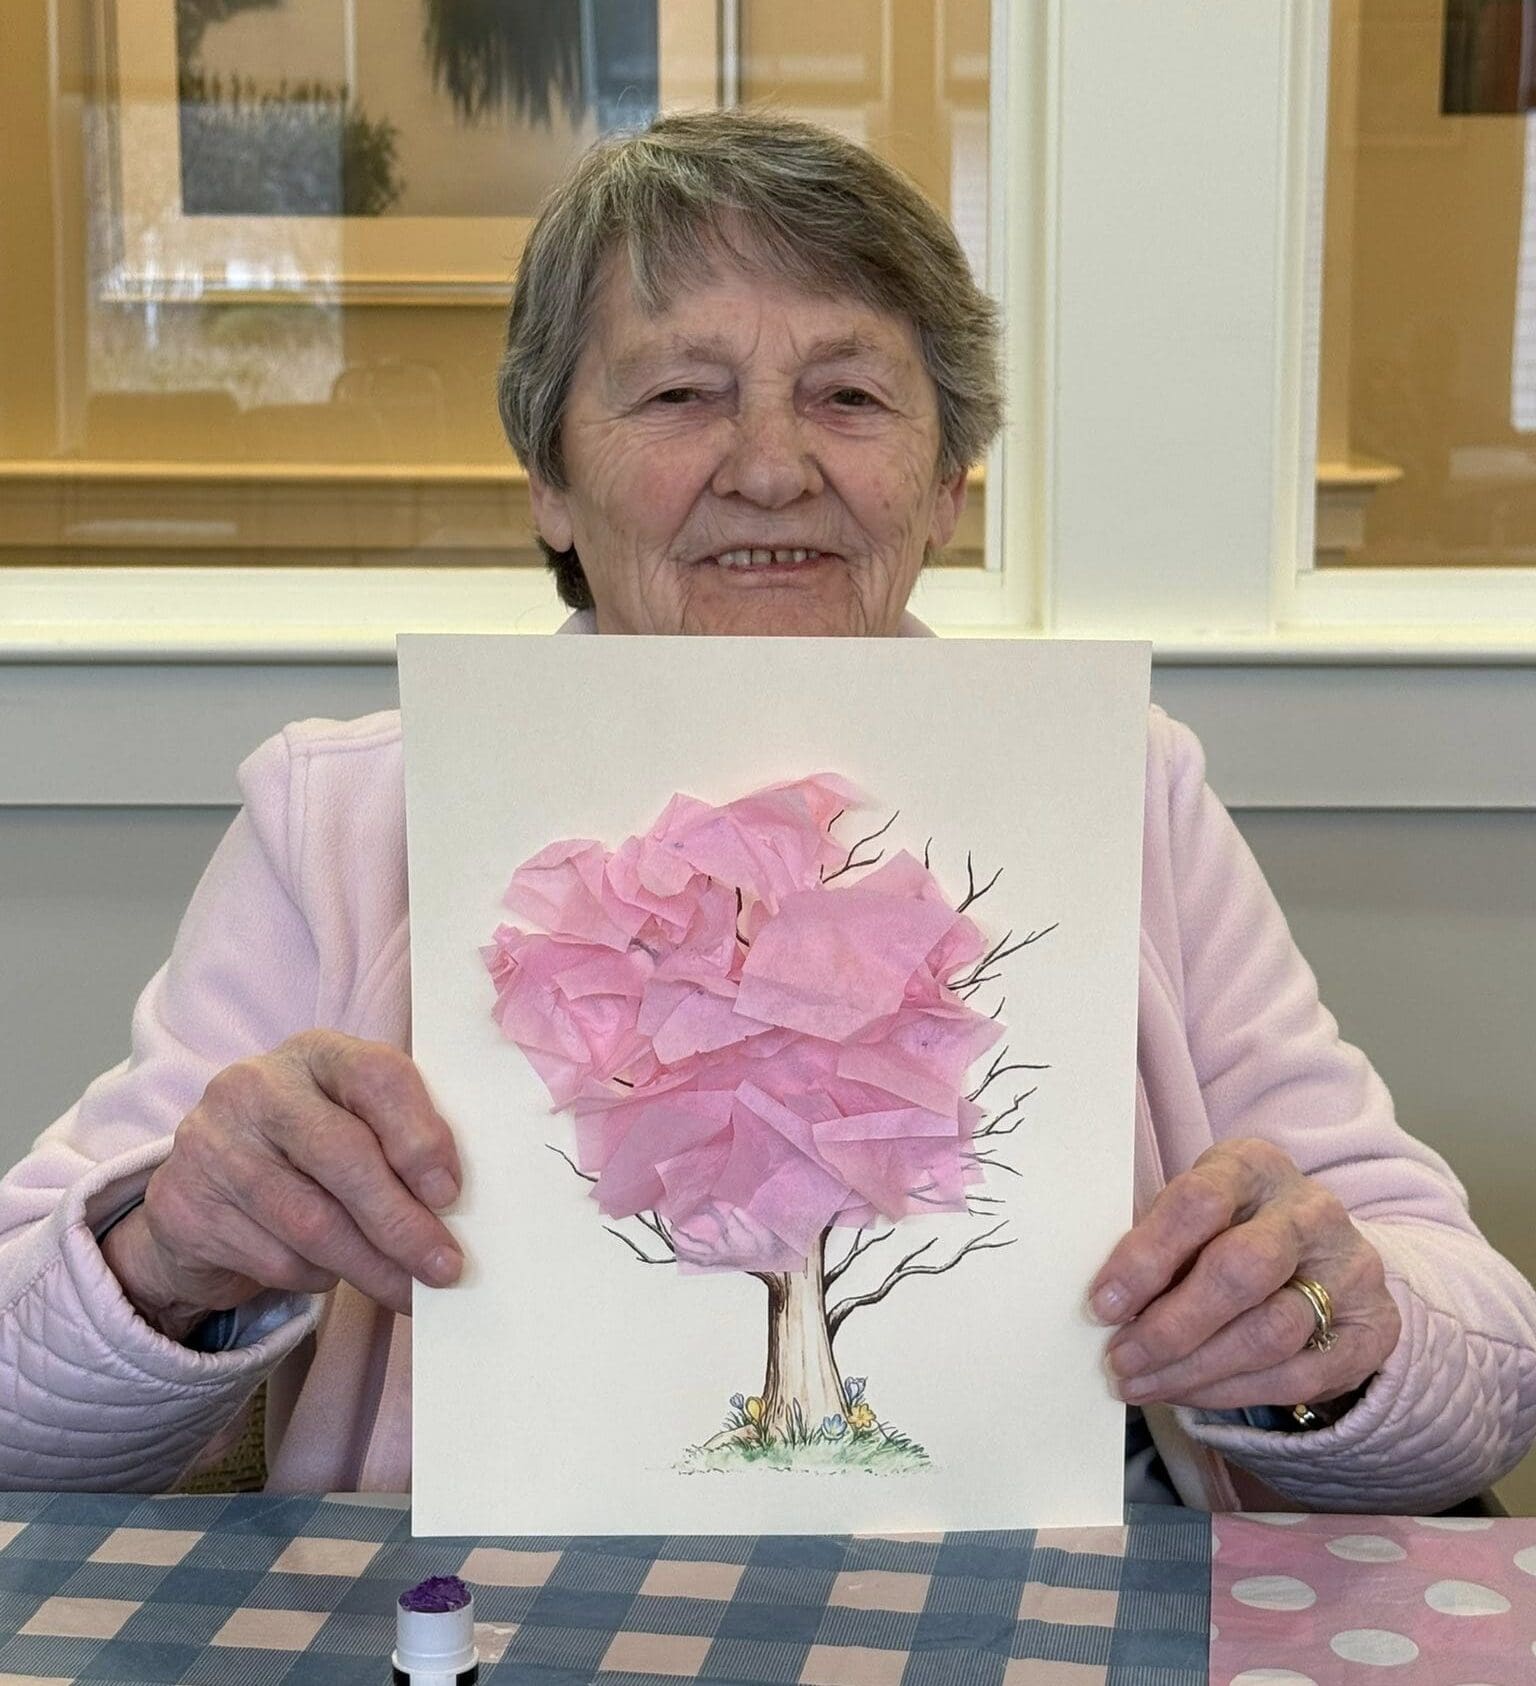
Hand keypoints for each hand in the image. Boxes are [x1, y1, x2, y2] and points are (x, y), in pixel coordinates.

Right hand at [101, 1032, 462, 1339]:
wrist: (205, 1182)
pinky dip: (320, 1277)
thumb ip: (399, 1141)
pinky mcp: (186, 1208)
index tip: (449, 1194)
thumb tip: (454, 1207)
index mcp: (316, 1053)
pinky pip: (275, 1259)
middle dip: (401, 1223)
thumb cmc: (309, 1145)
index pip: (376, 1076)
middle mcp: (255, 1087)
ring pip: (311, 1222)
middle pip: (343, 1157)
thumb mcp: (353, 1120)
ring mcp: (212, 1146)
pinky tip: (336, 1274)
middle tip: (444, 1266)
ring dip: (371, 1267)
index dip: (418, 1136)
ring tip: (409, 1291)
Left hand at [1091, 1138, 1400, 1411]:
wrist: (1323, 1259)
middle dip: (1171, 1325)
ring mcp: (1351, 1268)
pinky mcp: (1373, 1329)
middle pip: (1241, 1269)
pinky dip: (1232, 1393)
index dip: (1146, 1256)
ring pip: (1270, 1332)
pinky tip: (1189, 1393)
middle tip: (1120, 1358)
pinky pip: (1298, 1377)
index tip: (1103, 1304)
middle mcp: (1311, 1210)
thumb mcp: (1194, 1218)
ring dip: (1194, 1369)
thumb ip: (1158, 1247)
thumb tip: (1105, 1306)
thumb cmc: (1229, 1233)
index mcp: (1255, 1167)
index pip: (1199, 1202)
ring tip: (1143, 1383)